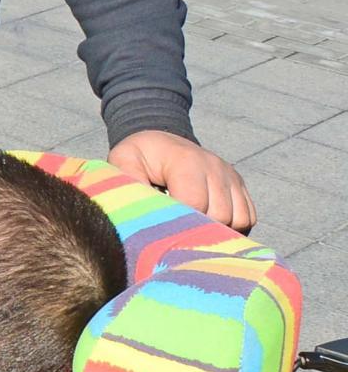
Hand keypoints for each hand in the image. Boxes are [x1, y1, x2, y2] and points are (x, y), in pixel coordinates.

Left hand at [108, 130, 255, 230]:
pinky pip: (248, 218)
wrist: (161, 141)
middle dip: (197, 228)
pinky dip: (233, 227)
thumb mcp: (124, 160)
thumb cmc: (140, 156)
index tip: (163, 227)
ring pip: (238, 220)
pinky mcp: (240, 186)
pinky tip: (210, 224)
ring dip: (217, 230)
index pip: (195, 203)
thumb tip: (138, 209)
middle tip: (175, 228)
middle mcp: (215, 166)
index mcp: (187, 160)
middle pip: (219, 215)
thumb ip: (129, 181)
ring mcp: (231, 176)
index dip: (178, 222)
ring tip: (191, 225)